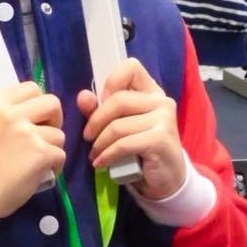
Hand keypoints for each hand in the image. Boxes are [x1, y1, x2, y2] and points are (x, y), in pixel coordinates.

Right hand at [0, 82, 65, 224]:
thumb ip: (10, 116)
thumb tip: (39, 114)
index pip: (31, 88)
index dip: (38, 104)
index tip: (32, 119)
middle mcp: (11, 114)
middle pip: (52, 103)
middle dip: (54, 120)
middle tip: (42, 137)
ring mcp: (27, 133)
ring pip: (59, 133)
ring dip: (51, 148)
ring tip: (33, 162)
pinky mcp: (41, 153)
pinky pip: (61, 154)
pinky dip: (54, 166)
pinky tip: (38, 174)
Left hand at [76, 59, 185, 197]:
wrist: (164, 178)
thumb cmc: (139, 151)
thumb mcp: (119, 128)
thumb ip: (100, 111)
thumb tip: (82, 96)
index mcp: (151, 92)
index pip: (131, 68)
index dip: (111, 81)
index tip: (101, 101)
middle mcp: (161, 101)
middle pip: (118, 100)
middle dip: (96, 121)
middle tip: (88, 138)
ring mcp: (164, 119)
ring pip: (118, 125)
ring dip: (99, 144)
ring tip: (95, 154)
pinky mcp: (161, 139)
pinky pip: (123, 144)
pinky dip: (107, 155)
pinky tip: (101, 163)